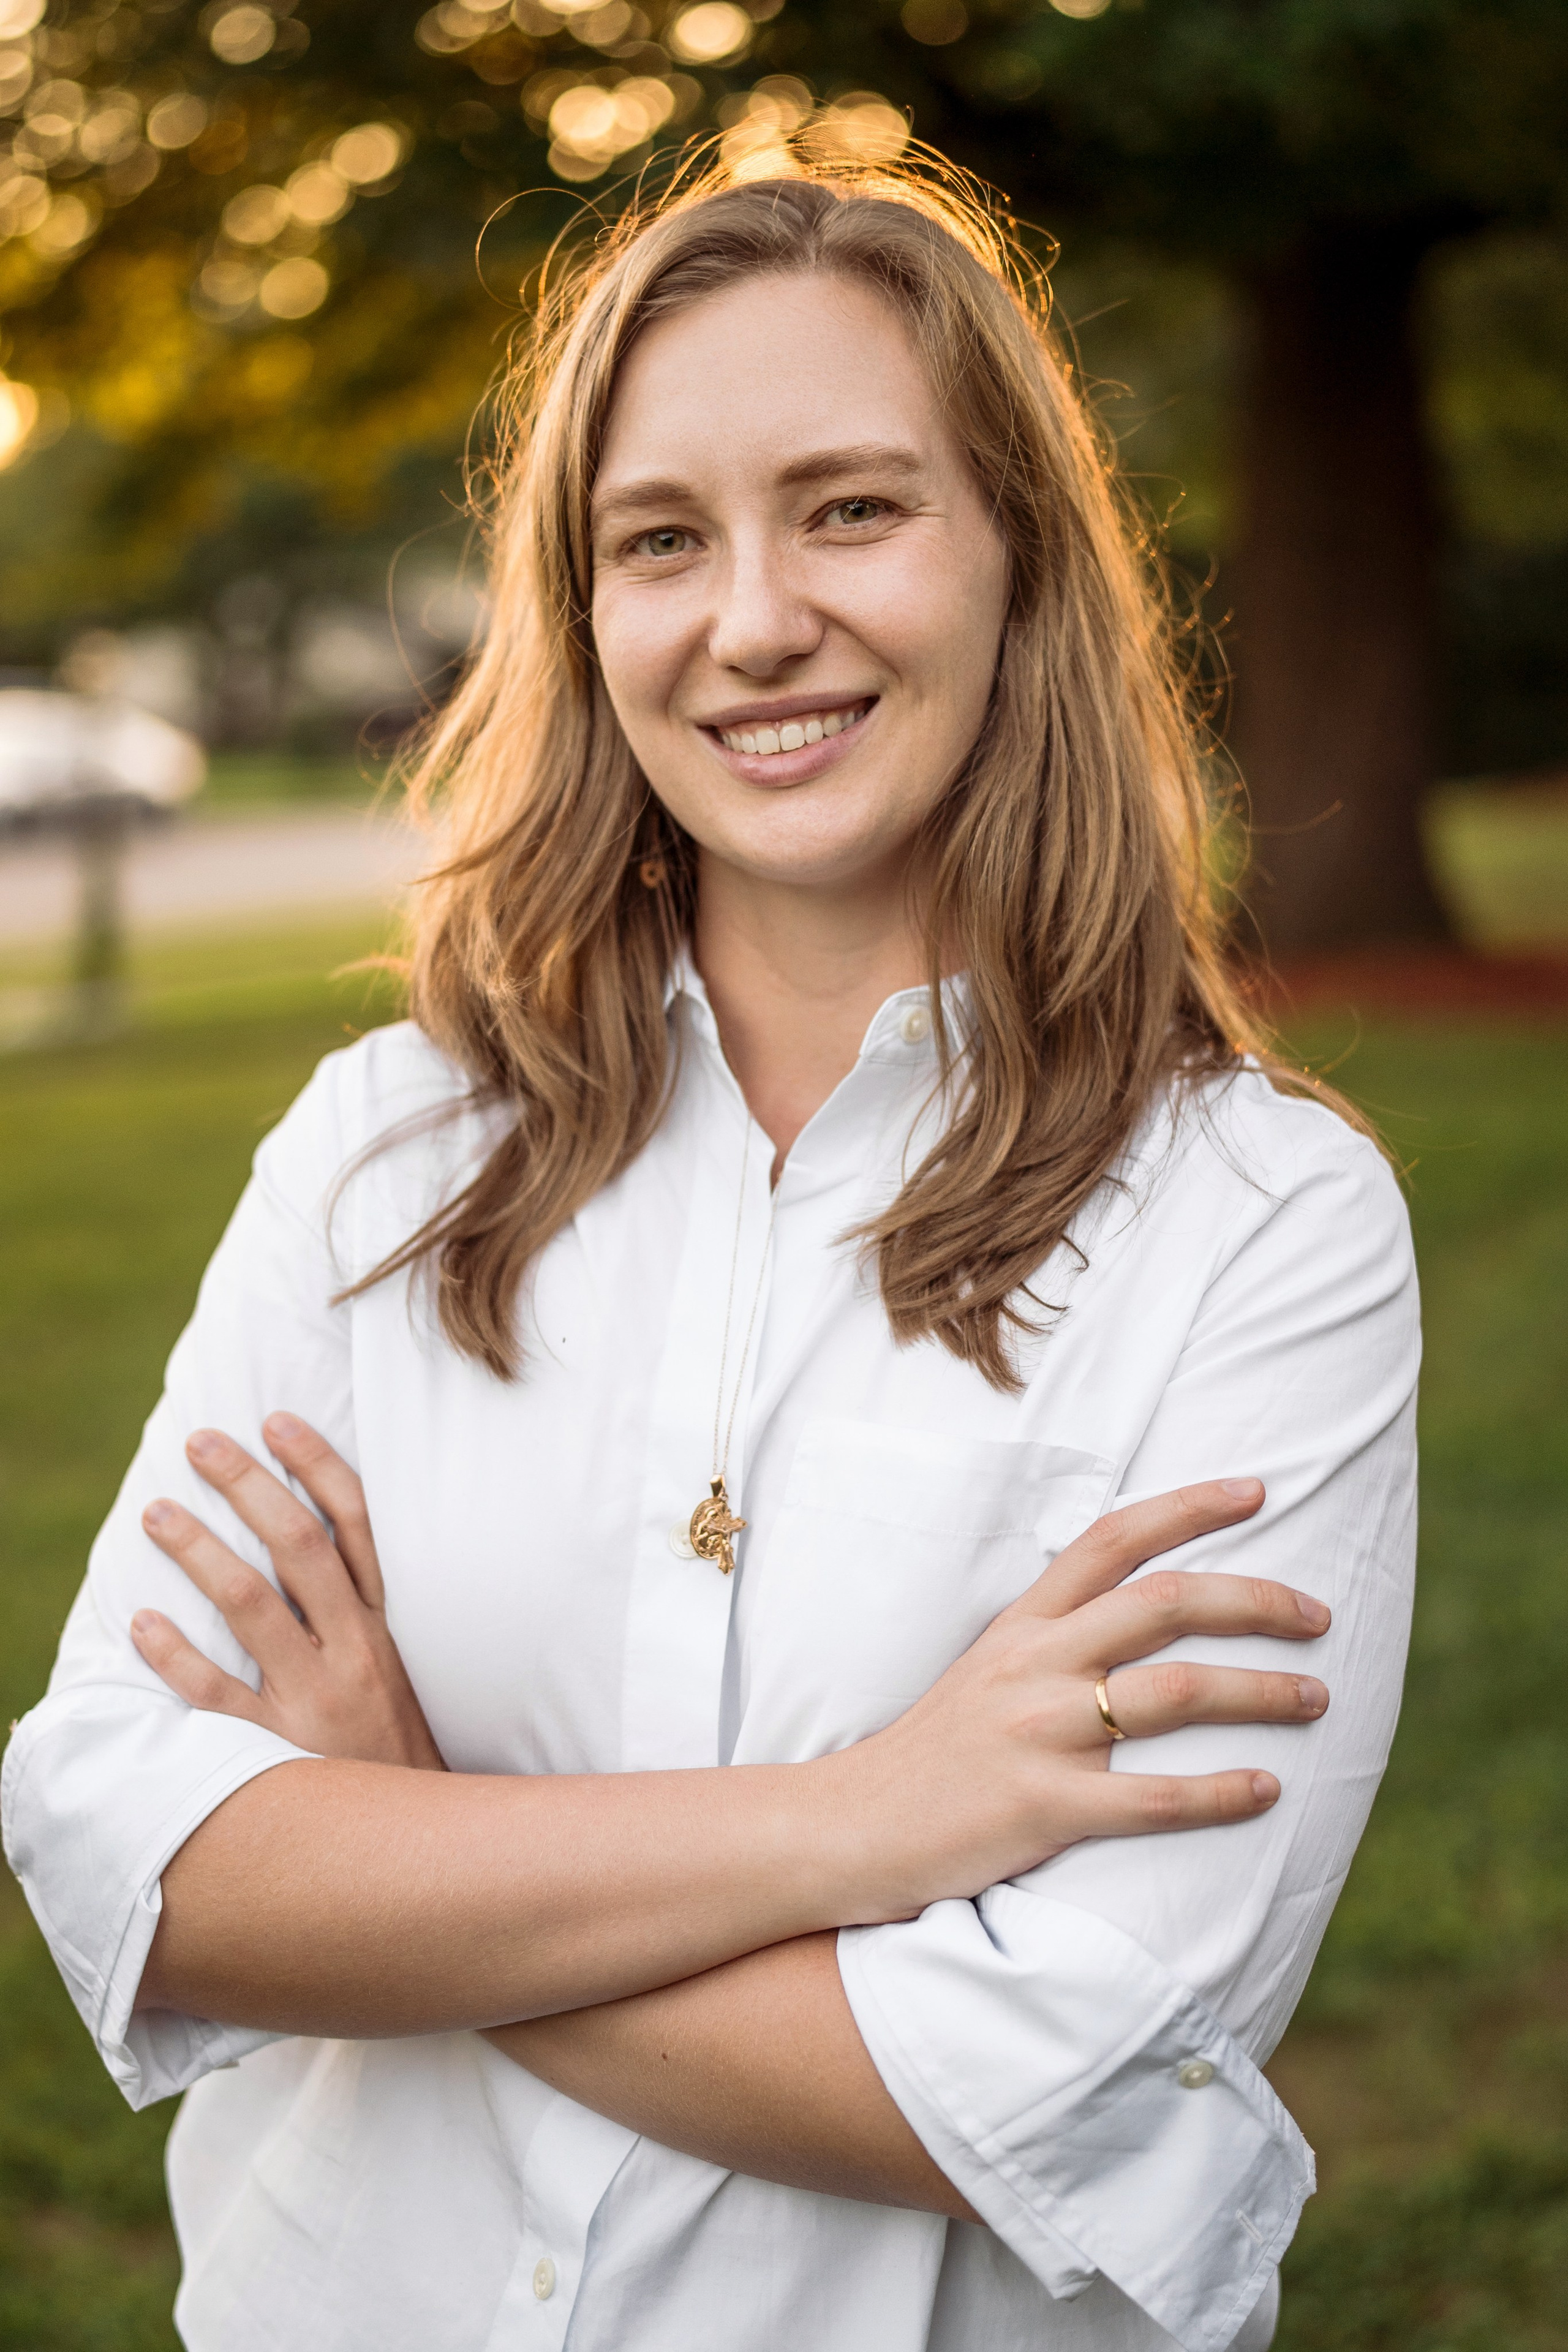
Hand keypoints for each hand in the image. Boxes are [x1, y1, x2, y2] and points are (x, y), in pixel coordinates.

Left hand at [131, 1414, 445, 1772]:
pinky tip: (141, 1622)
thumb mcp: (404, 1680)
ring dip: (200, 1550)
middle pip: (299, 1546)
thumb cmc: (400, 1760)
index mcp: (389, 1628)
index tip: (277, 1421)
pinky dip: (175, 1655)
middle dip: (248, 1485)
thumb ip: (365, 1622)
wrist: (423, 1853)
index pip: (358, 1525)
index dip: (317, 1467)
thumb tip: (320, 1556)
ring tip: (158, 1513)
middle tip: (201, 1444)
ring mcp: (315, 1702)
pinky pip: (216, 1694)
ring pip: (252, 1604)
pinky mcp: (277, 1751)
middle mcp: (355, 1653)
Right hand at [839, 1477, 1330, 1916]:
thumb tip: (1145, 1613)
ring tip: (1317, 1698)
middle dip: (1256, 1601)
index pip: (1112, 1540)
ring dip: (1262, 1692)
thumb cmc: (936, 1754)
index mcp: (1022, 1625)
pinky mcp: (1043, 1808)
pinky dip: (1222, 1793)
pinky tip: (1268, 1790)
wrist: (852, 1828)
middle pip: (1164, 1604)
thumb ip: (1056, 1638)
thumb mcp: (988, 1670)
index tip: (1256, 1491)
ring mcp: (1038, 1734)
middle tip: (1318, 1615)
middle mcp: (1034, 1664)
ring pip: (1175, 1693)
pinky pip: (1153, 1798)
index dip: (1189, 1507)